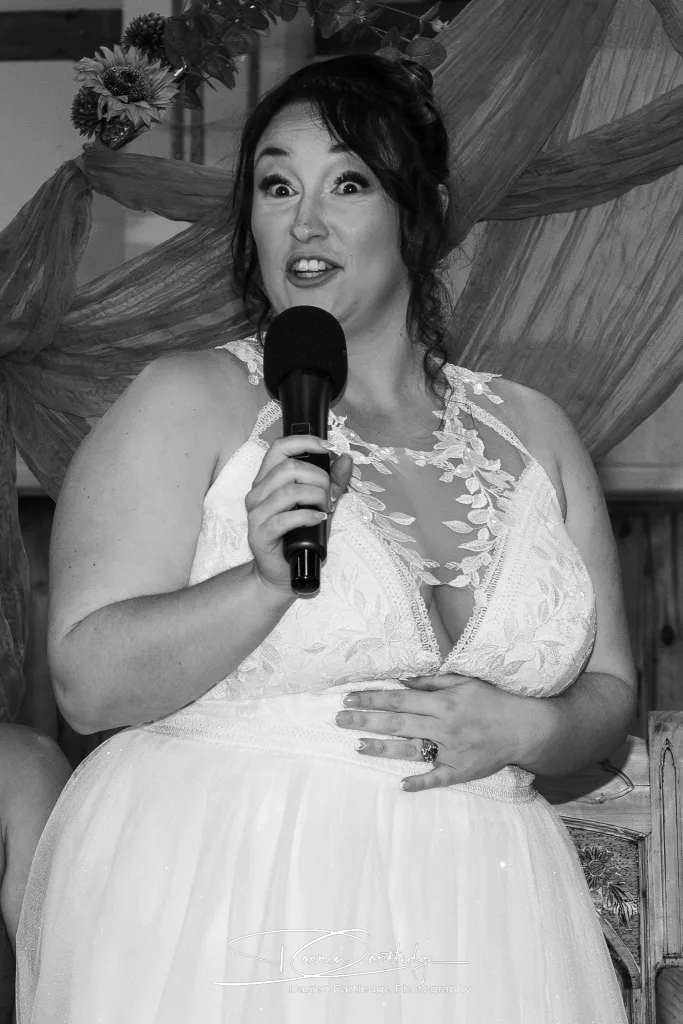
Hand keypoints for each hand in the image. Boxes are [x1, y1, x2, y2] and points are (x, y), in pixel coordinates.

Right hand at [245, 436, 353, 596]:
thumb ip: (332, 481)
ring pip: (289, 490)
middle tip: (329, 494)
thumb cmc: (299, 536)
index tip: (328, 447)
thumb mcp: (319, 504)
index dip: (305, 441)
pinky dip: (307, 516)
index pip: (280, 447)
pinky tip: (318, 519)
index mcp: (267, 480)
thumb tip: (345, 458)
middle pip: (288, 467)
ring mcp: (256, 514)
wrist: (281, 572)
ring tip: (325, 508)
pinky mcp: (259, 534)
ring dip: (316, 497)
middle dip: (318, 476)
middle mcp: (257, 493)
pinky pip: (285, 519)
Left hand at [334, 673, 546, 790]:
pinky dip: (421, 782)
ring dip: (382, 748)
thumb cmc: (494, 700)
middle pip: (398, 723)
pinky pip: (439, 778)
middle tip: (339, 719)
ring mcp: (453, 750)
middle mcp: (445, 726)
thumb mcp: (465, 681)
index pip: (400, 700)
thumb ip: (432, 682)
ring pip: (411, 750)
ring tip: (356, 746)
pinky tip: (401, 785)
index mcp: (444, 702)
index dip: (373, 698)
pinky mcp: (463, 770)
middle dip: (366, 720)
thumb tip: (403, 679)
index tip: (349, 698)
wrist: (527, 726)